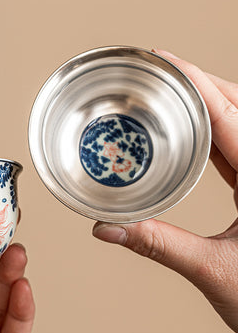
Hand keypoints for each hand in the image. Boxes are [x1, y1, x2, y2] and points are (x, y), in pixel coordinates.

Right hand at [93, 49, 237, 332]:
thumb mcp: (213, 270)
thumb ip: (159, 245)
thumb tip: (108, 228)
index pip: (231, 117)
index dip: (196, 85)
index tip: (166, 61)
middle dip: (200, 82)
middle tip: (162, 70)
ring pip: (237, 122)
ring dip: (206, 101)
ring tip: (172, 90)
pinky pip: (235, 144)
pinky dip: (212, 128)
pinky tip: (191, 127)